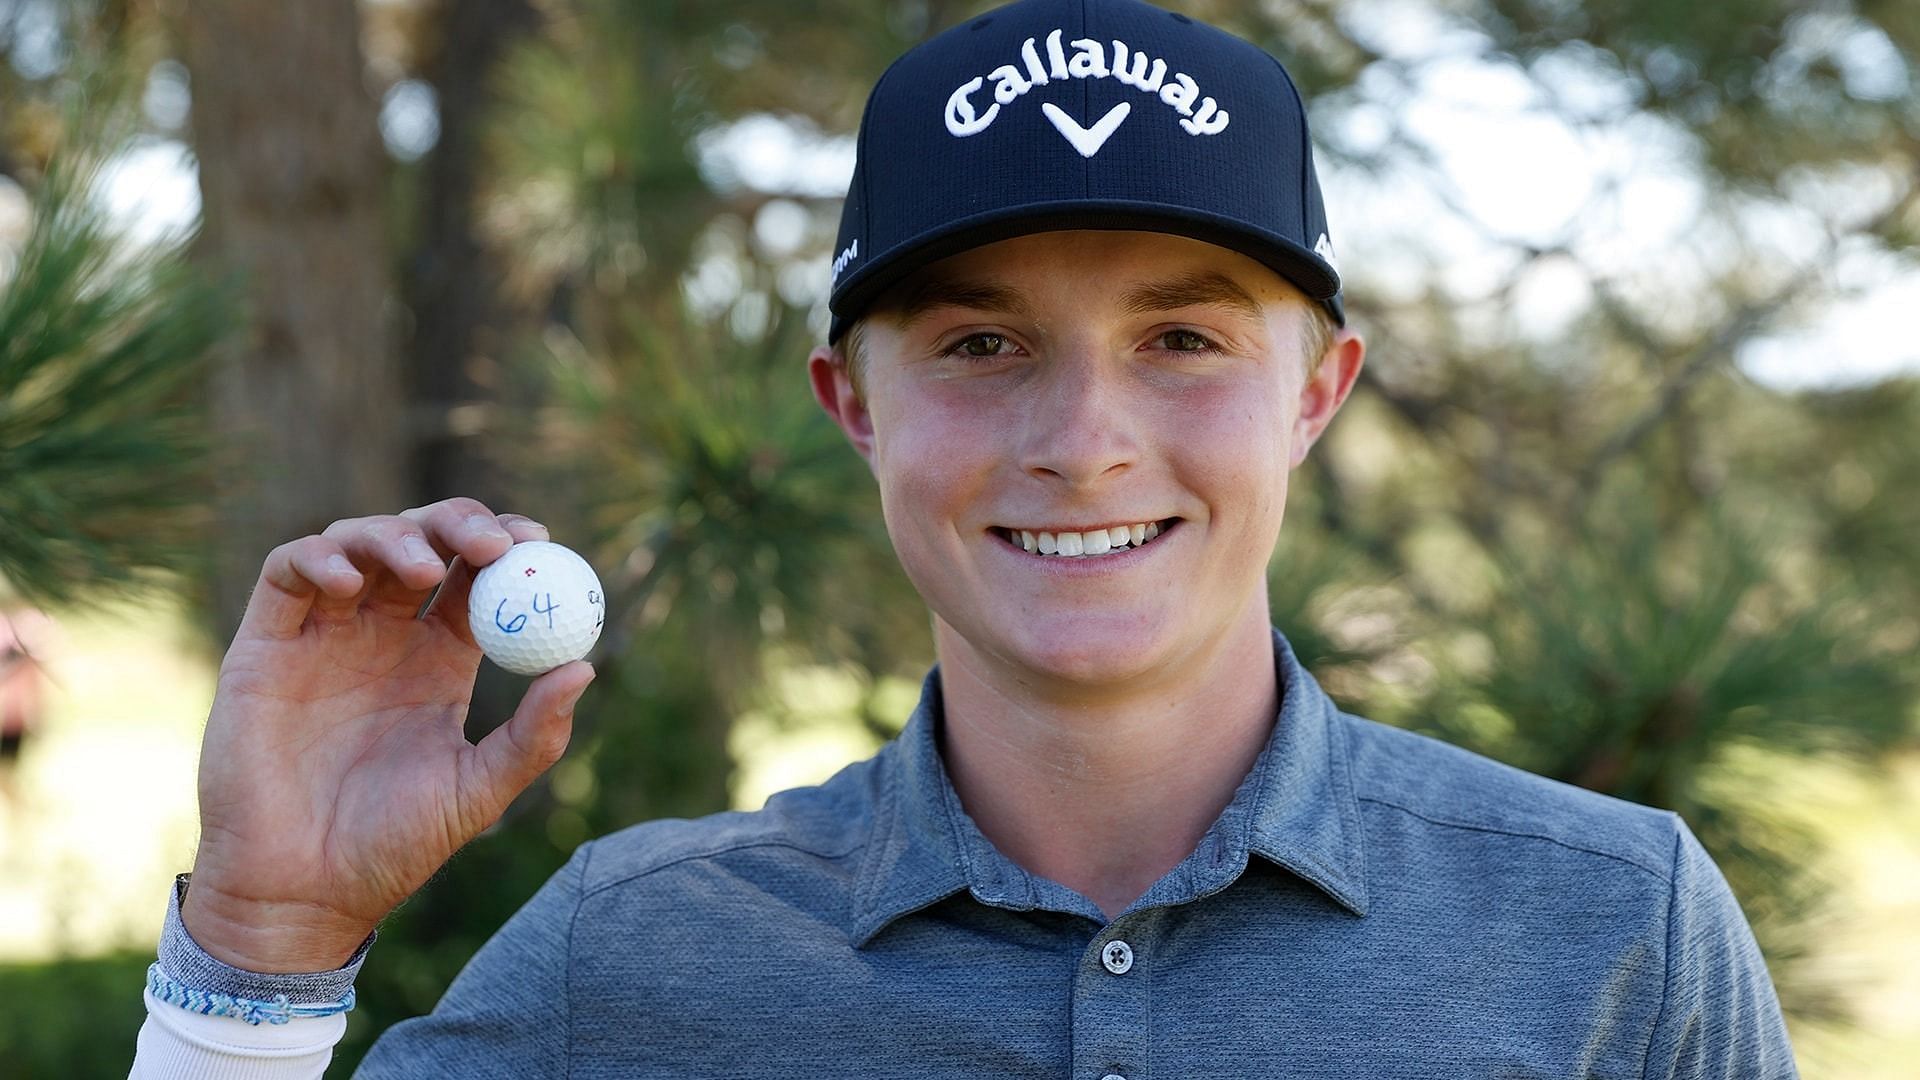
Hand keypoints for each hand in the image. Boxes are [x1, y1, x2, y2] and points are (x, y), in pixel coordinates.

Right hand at [181, 498, 594, 972]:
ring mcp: (323, 636)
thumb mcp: (477, 792)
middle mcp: (383, 637)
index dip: (506, 546)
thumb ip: (533, 736)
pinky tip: (350, 586)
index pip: (476, 578)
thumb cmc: (392, 848)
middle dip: (458, 524)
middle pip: (423, 543)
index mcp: (439, 661)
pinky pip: (286, 575)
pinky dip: (319, 558)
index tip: (538, 543)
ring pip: (355, 542)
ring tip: (424, 570)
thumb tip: (585, 666)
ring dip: (393, 536)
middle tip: (492, 544)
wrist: (301, 894)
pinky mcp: (264, 646)